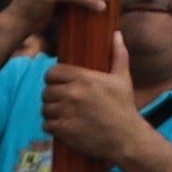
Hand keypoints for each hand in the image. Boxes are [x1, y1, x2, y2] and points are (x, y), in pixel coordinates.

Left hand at [38, 56, 155, 171]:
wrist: (126, 138)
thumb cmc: (125, 107)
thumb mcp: (123, 79)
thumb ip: (118, 54)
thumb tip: (117, 34)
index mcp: (84, 78)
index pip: (52, 72)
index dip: (53, 78)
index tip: (58, 83)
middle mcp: (73, 93)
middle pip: (46, 91)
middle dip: (52, 96)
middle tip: (61, 101)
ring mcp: (67, 112)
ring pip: (45, 108)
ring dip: (51, 111)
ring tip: (61, 114)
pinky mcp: (64, 130)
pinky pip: (47, 125)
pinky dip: (52, 126)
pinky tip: (61, 126)